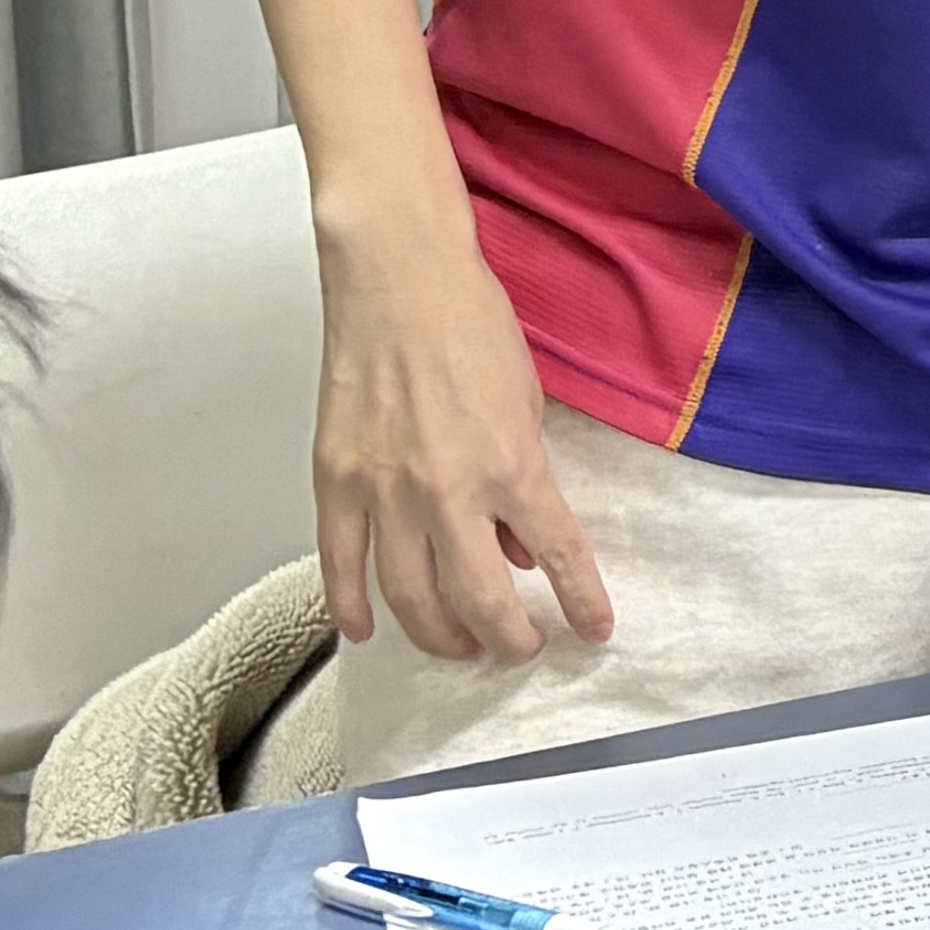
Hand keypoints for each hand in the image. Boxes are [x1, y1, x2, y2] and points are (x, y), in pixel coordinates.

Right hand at [309, 204, 612, 662]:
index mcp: (511, 466)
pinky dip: (350, 605)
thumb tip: (521, 549)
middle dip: (507, 636)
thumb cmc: (469, 324)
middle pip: (478, 597)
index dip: (580, 602)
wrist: (398, 280)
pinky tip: (366, 630)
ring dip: (438, 634)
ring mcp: (384, 491)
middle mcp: (448, 491)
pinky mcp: (335, 482)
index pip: (558, 554)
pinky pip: (339, 563)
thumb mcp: (527, 403)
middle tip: (519, 648)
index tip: (593, 630)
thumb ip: (526, 482)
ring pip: (408, 596)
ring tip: (461, 647)